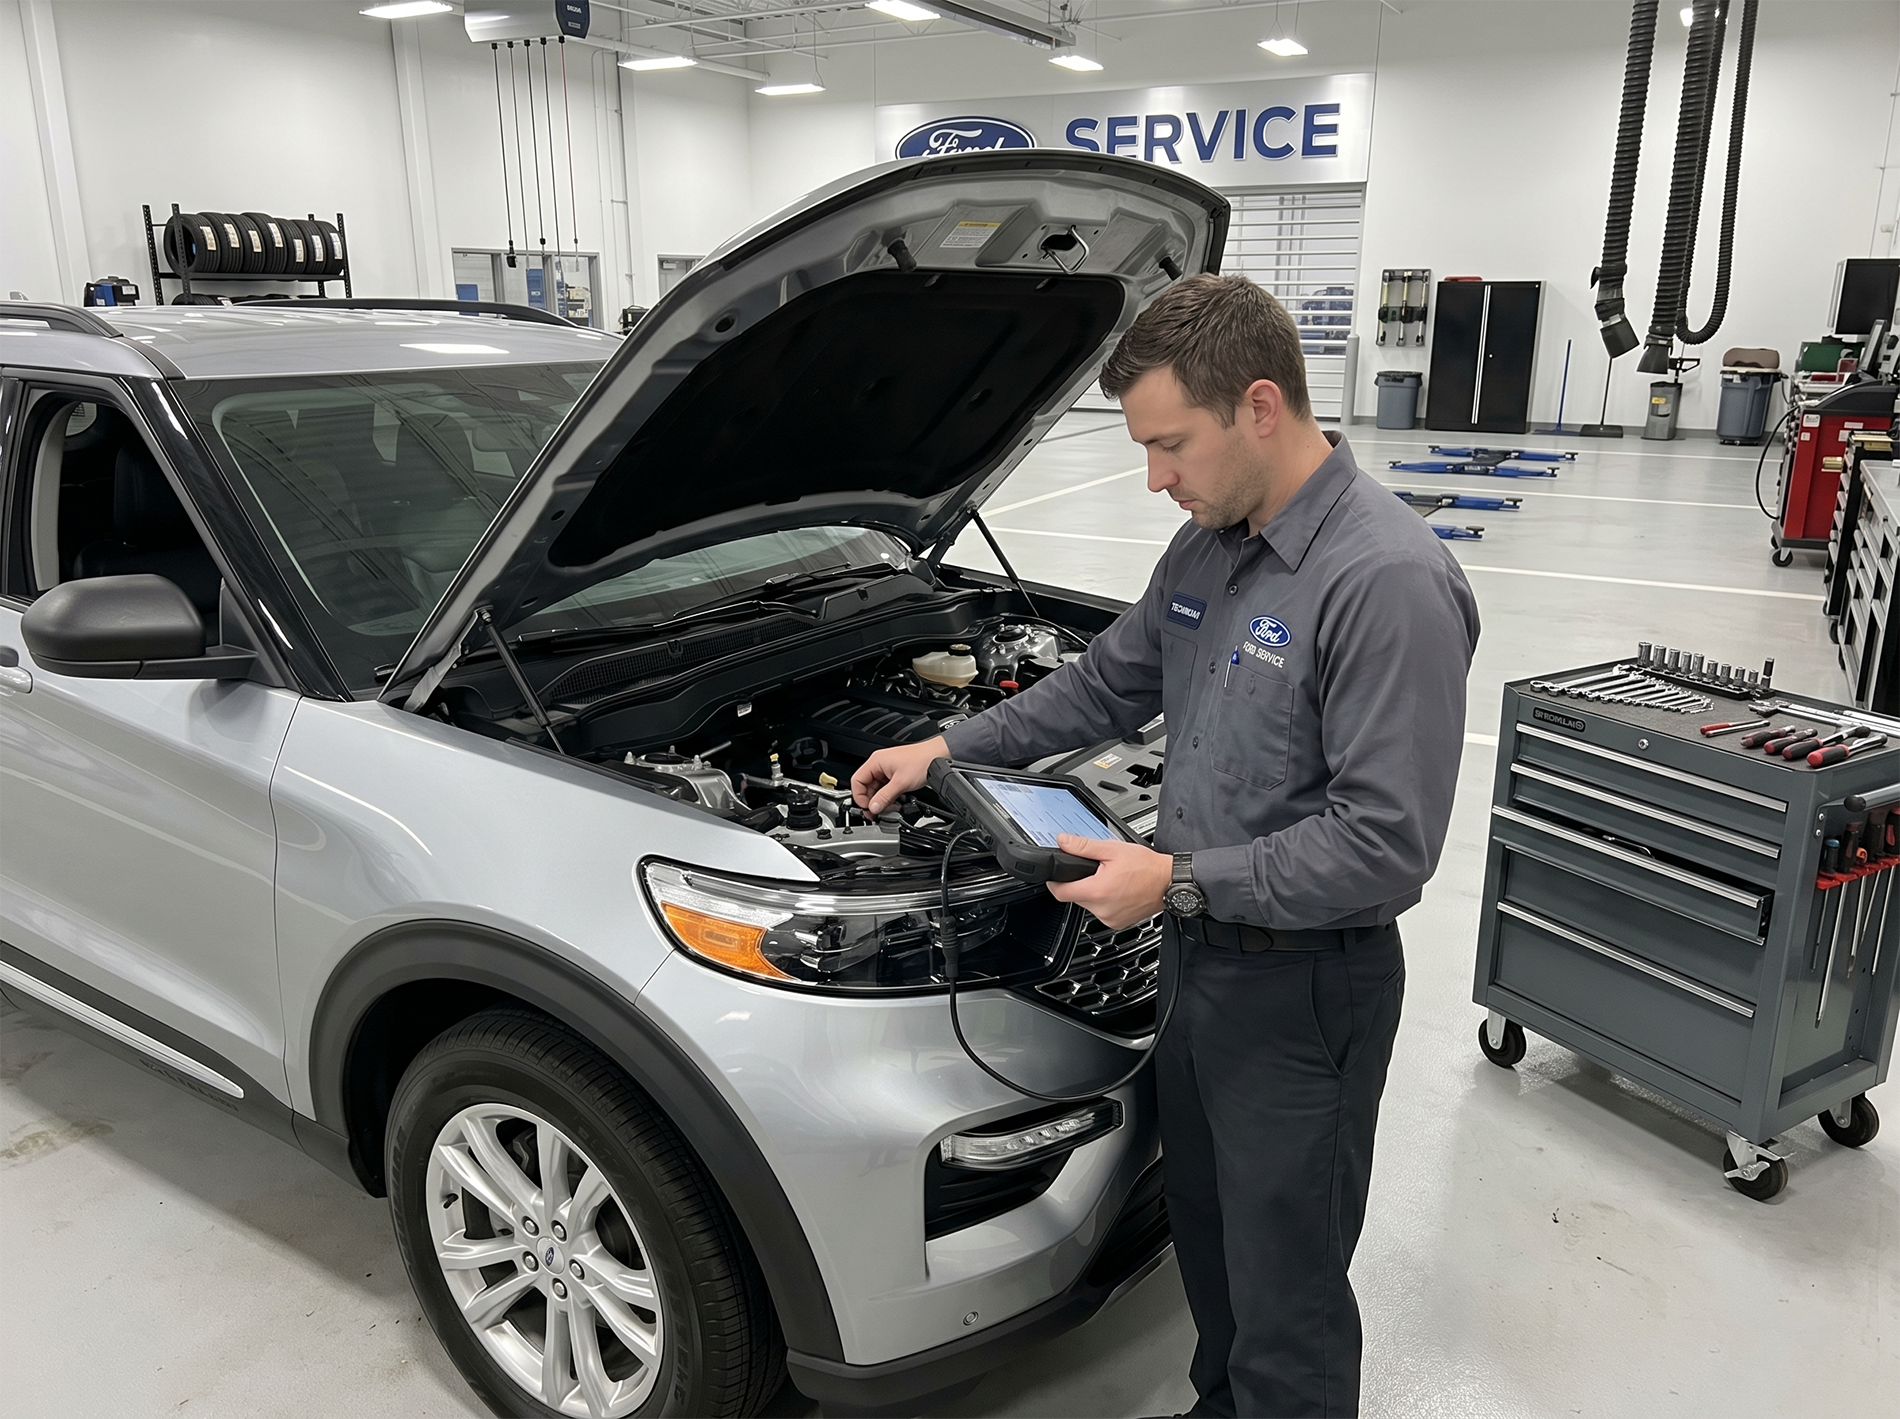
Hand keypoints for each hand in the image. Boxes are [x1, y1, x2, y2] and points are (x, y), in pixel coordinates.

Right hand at [851, 735, 949, 815]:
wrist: (937, 756)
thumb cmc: (922, 761)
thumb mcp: (901, 783)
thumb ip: (885, 797)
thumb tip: (873, 807)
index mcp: (876, 762)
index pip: (857, 781)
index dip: (860, 797)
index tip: (868, 807)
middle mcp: (879, 764)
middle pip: (866, 787)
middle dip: (872, 801)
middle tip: (878, 812)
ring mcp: (887, 769)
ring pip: (876, 789)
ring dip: (882, 800)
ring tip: (890, 808)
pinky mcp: (895, 774)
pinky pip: (885, 788)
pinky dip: (888, 796)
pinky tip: (895, 802)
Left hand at [1046, 834, 1172, 929]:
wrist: (1169, 883)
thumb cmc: (1147, 867)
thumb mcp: (1113, 850)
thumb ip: (1084, 847)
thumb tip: (1063, 842)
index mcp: (1097, 891)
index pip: (1059, 891)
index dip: (1054, 881)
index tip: (1056, 875)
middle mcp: (1101, 909)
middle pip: (1075, 897)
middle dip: (1080, 883)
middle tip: (1095, 871)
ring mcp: (1109, 918)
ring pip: (1088, 904)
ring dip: (1093, 892)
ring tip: (1110, 879)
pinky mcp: (1117, 923)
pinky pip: (1101, 911)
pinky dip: (1104, 901)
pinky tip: (1117, 890)